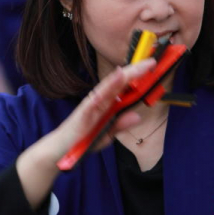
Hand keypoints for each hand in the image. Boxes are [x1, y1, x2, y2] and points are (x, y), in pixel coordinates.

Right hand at [16, 61, 154, 208]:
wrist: (60, 153)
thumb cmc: (81, 142)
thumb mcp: (106, 136)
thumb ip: (120, 125)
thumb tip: (137, 116)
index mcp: (105, 105)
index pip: (122, 89)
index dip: (137, 78)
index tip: (152, 68)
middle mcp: (99, 101)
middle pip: (118, 83)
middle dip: (135, 72)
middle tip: (152, 61)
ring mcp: (91, 105)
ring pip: (110, 86)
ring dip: (125, 75)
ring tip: (140, 66)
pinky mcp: (84, 112)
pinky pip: (98, 97)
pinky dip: (108, 86)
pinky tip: (119, 76)